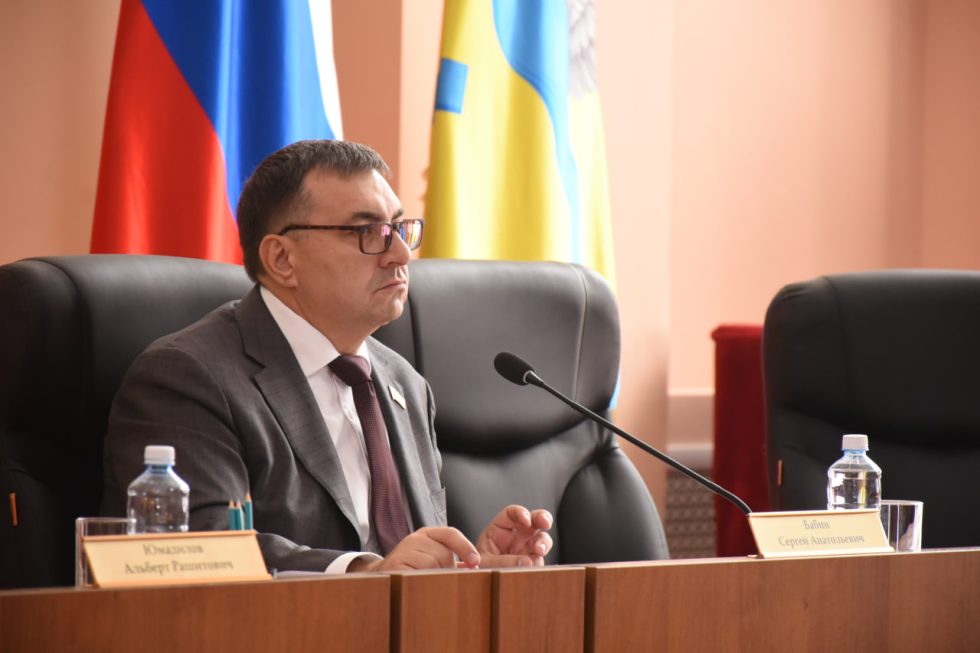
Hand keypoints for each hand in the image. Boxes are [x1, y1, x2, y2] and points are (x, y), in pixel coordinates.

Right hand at [348, 527, 479, 571]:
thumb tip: (476, 567)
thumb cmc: (410, 570)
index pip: (450, 534)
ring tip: (425, 582)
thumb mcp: (430, 558)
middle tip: (438, 579)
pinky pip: (418, 574)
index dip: (465, 548)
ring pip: (432, 564)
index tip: (475, 562)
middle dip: (447, 570)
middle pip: (444, 554)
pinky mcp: (394, 565)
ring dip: (434, 578)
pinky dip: (423, 582)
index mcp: (426, 534)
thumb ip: (450, 559)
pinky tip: (419, 585)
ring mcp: (403, 550)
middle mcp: (414, 538)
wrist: (379, 579)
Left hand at [476, 505, 552, 567]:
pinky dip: (540, 562)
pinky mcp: (532, 562)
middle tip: (546, 523)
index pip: (512, 513)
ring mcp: (526, 548)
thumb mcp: (485, 562)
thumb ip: (502, 561)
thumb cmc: (479, 568)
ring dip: (543, 543)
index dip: (521, 513)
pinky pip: (540, 559)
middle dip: (542, 518)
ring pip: (542, 538)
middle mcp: (516, 535)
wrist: (481, 586)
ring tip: (539, 551)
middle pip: (534, 519)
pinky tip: (534, 568)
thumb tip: (526, 561)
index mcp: (500, 528)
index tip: (526, 520)